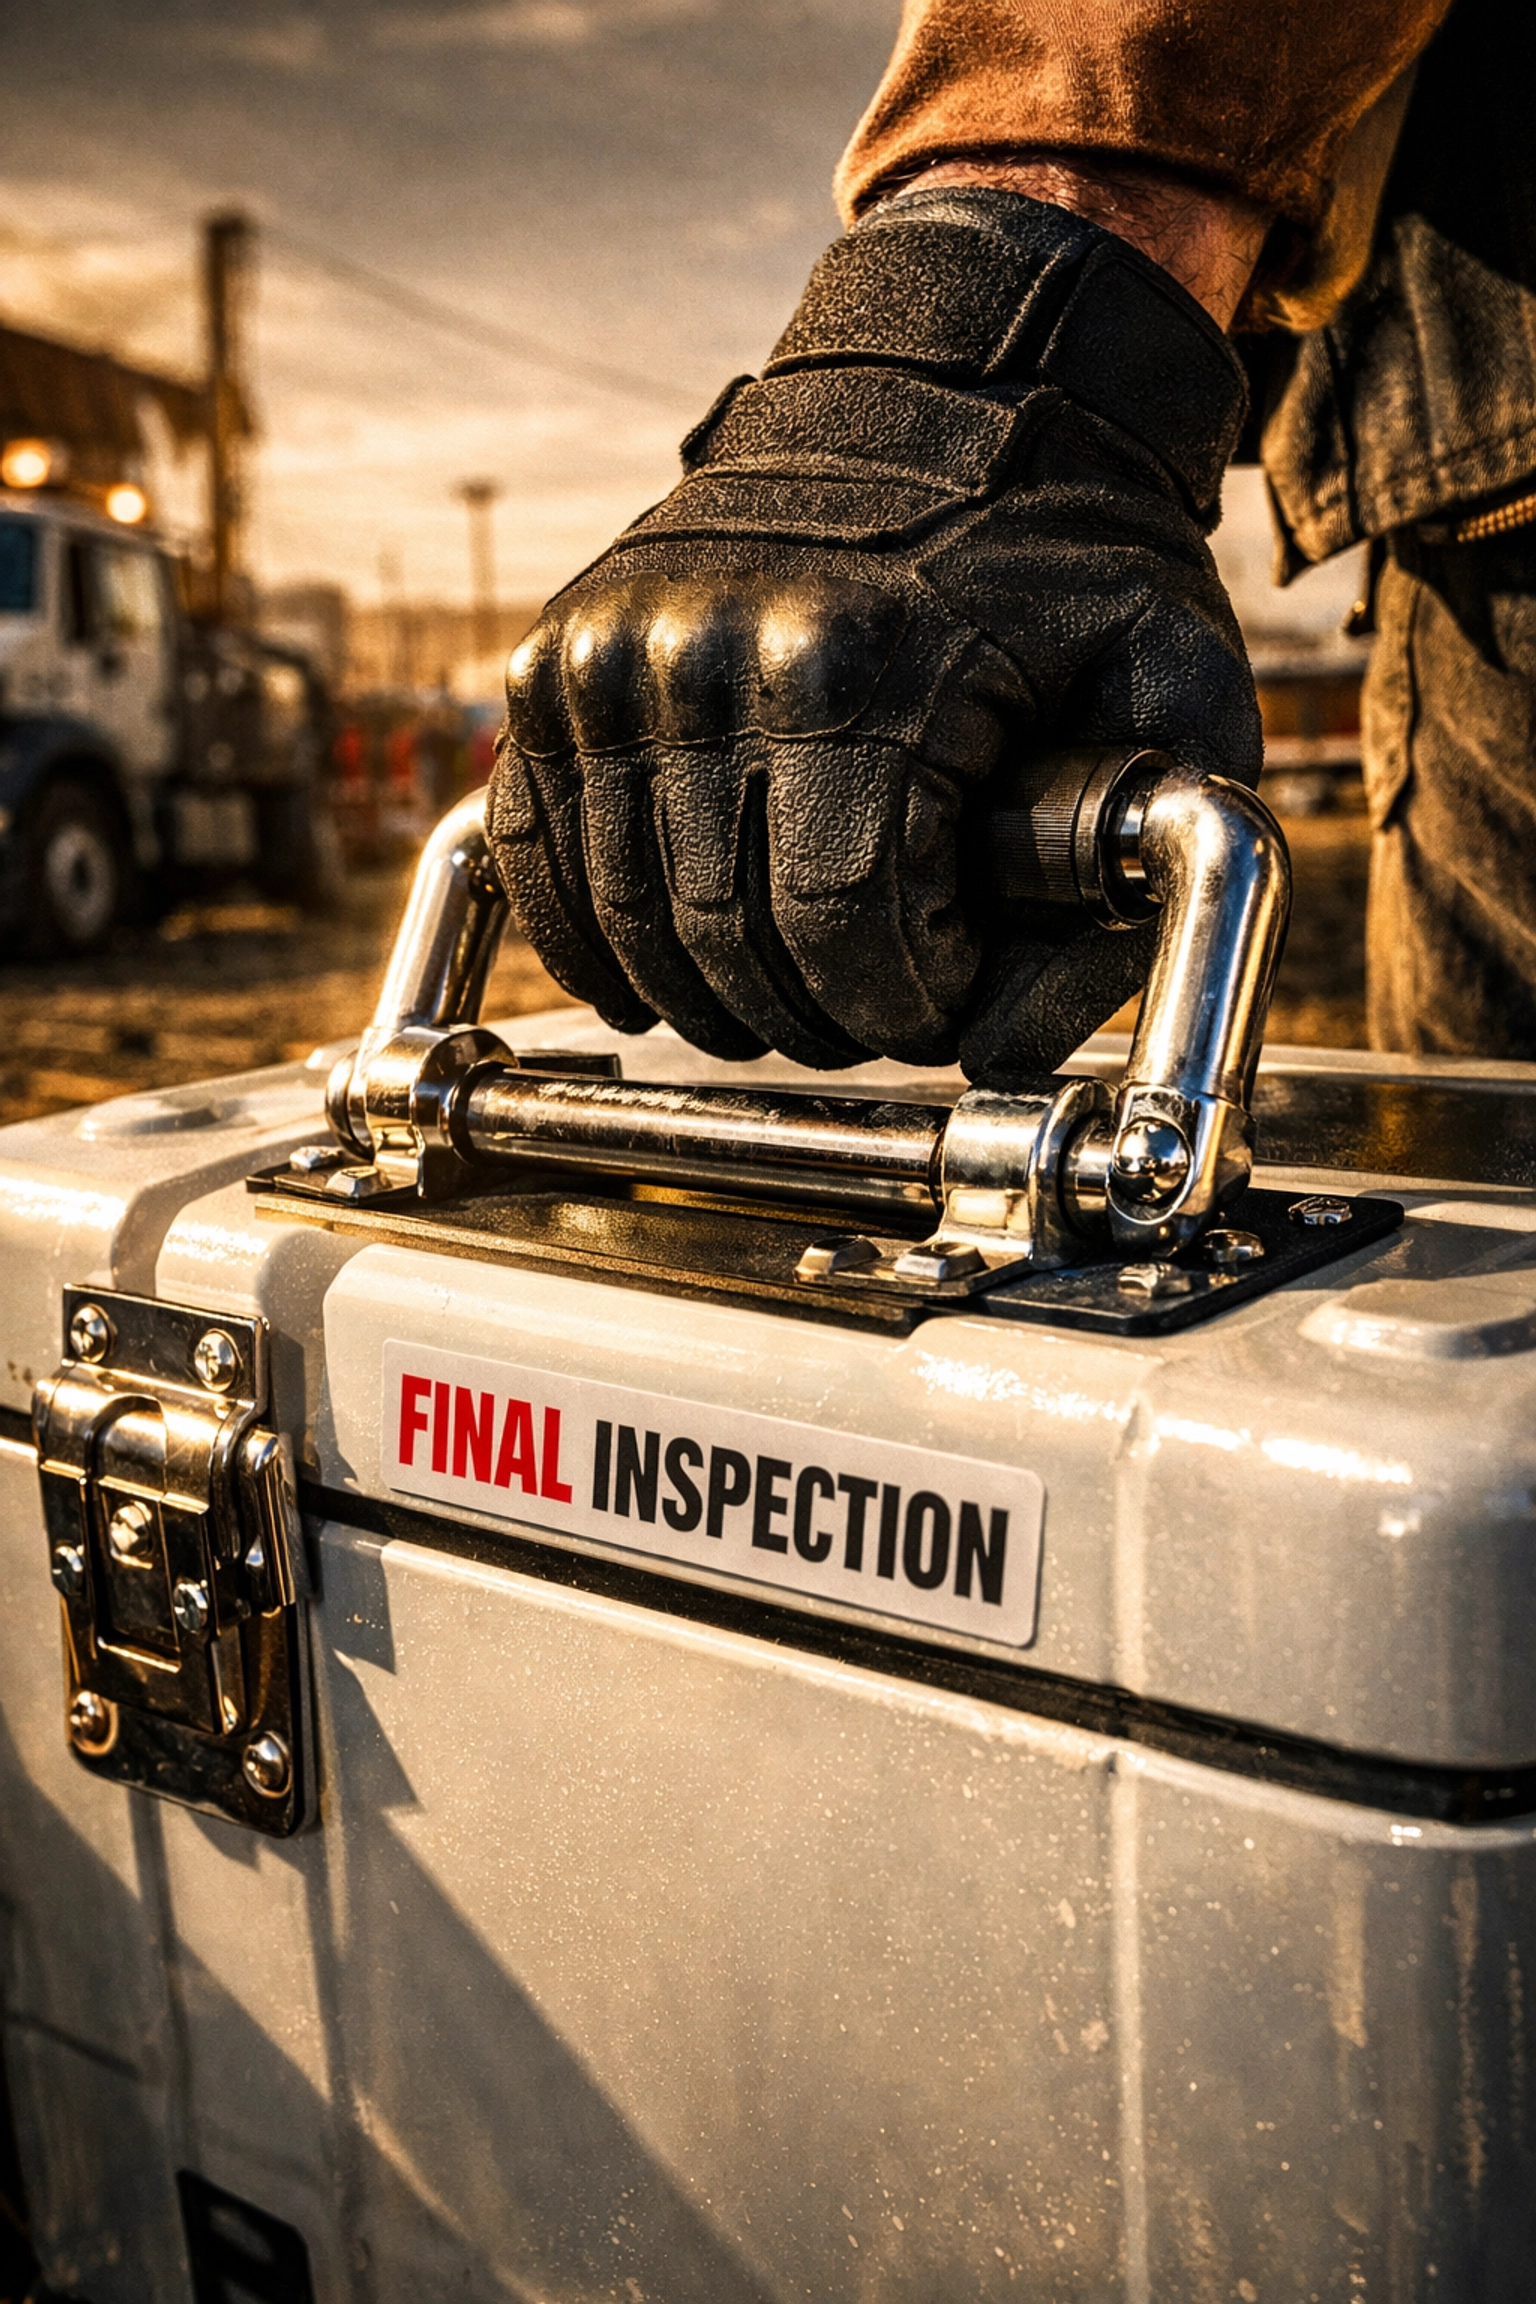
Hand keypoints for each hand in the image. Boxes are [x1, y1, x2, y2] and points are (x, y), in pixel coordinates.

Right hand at [488, 187, 1261, 1078]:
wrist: (935, 384)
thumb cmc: (1059, 549)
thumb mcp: (1174, 686)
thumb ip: (1136, 877)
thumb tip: (1004, 1056)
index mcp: (864, 662)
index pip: (843, 925)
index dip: (899, 1005)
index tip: (939, 1003)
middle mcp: (712, 653)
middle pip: (733, 941)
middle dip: (816, 1015)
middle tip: (872, 1008)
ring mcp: (615, 655)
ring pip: (632, 924)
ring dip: (713, 998)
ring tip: (788, 992)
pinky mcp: (554, 662)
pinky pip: (537, 856)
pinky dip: (591, 944)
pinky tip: (656, 978)